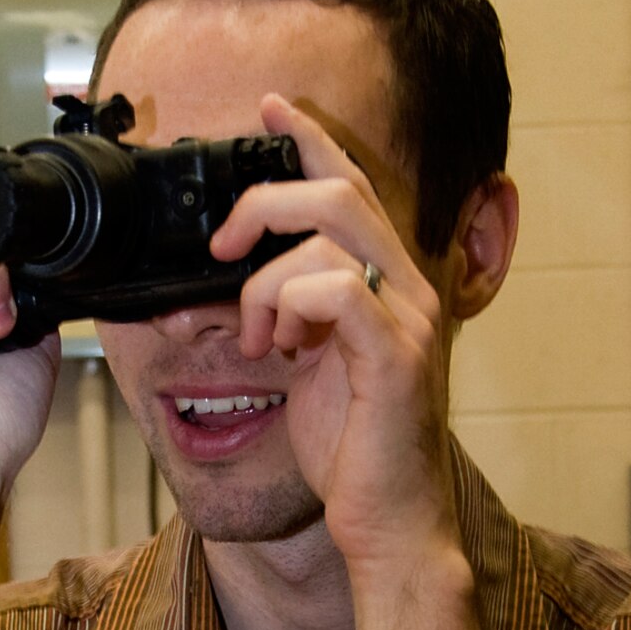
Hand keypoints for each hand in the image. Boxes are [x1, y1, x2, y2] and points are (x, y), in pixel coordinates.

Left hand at [208, 94, 459, 577]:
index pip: (353, 185)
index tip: (268, 106)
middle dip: (264, 203)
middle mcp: (408, 289)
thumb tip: (240, 285)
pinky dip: (291, 306)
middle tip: (221, 247)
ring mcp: (409, 319)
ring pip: (329, 237)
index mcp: (387, 284)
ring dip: (267, 282)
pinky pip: (337, 289)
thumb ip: (291, 312)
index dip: (312, 137)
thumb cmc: (353, 452)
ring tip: (264, 337)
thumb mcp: (311, 364)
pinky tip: (286, 349)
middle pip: (338, 193)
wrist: (388, 523)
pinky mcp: (396, 355)